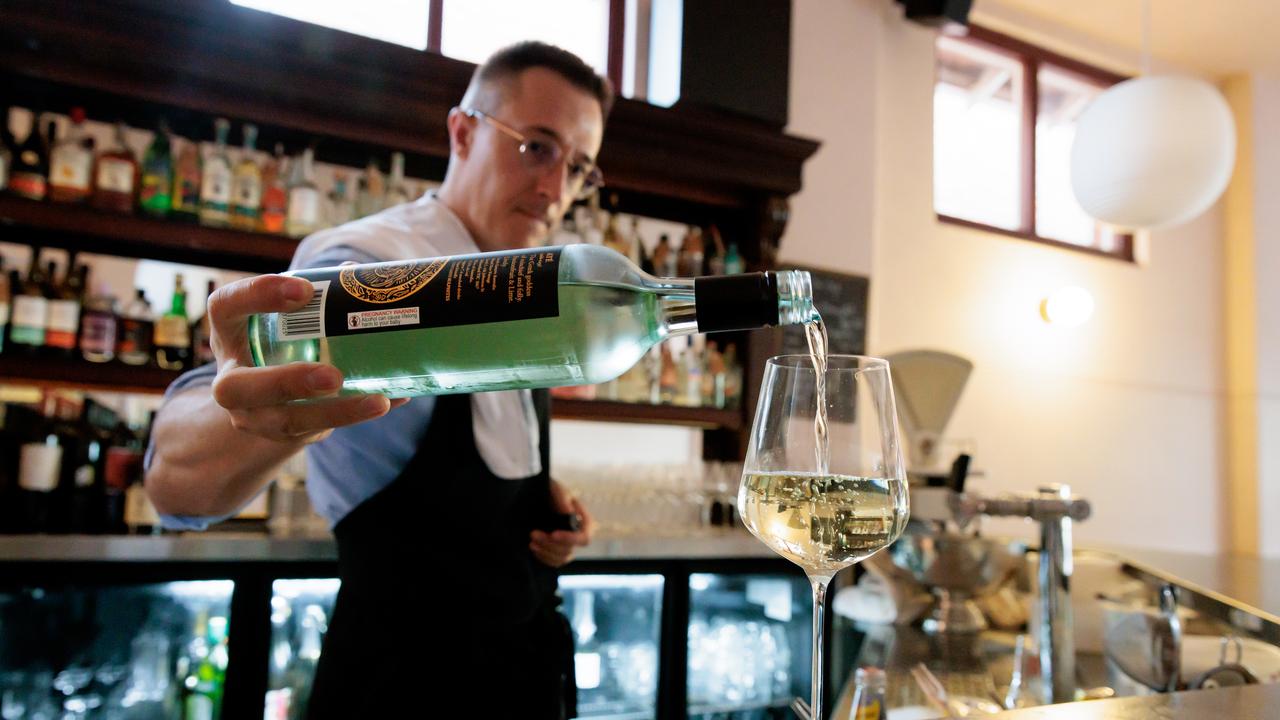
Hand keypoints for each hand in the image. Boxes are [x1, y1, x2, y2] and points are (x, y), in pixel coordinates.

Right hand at [207, 273, 407, 443]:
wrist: (267, 398)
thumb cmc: (280, 341)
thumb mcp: (287, 316)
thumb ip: (318, 294)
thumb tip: (358, 273)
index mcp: (229, 332)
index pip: (225, 306)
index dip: (258, 295)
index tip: (305, 289)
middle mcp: (229, 379)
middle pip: (237, 387)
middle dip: (287, 382)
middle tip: (333, 376)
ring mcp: (253, 414)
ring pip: (286, 420)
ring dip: (334, 412)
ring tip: (378, 400)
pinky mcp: (282, 434)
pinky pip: (318, 429)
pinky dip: (355, 415)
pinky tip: (389, 400)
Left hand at [530, 479, 594, 567]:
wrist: (538, 496)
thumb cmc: (551, 490)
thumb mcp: (557, 490)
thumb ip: (562, 500)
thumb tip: (569, 514)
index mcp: (584, 522)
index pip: (584, 538)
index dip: (570, 539)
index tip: (553, 534)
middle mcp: (578, 536)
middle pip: (569, 549)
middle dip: (550, 543)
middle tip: (533, 533)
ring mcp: (567, 545)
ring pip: (560, 558)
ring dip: (545, 551)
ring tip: (531, 541)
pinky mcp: (556, 551)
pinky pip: (554, 562)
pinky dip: (543, 557)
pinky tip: (533, 547)